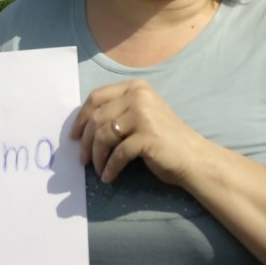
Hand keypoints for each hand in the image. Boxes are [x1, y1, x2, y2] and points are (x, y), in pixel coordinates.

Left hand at [70, 79, 204, 184]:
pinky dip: (110, 168)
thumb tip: (81, 128)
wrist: (192, 156)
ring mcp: (144, 115)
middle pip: (97, 117)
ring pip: (104, 135)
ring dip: (96, 156)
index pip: (97, 97)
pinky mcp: (147, 137)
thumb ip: (117, 112)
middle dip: (85, 142)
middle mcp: (139, 96)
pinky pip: (118, 154)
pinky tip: (109, 177)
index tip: (73, 136)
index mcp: (136, 87)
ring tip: (98, 169)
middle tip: (82, 160)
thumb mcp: (140, 115)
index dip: (81, 117)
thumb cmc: (163, 138)